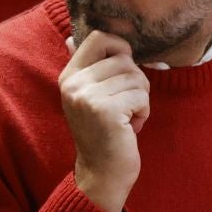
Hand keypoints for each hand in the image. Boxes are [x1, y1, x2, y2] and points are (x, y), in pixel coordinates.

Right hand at [60, 31, 149, 211]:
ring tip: (126, 117)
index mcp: (68, 76)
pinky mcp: (106, 111)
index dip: (120, 47)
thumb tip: (72, 37)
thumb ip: (85, 67)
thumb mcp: (87, 96)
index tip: (123, 70)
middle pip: (123, 58)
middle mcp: (74, 84)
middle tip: (126, 103)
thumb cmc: (102, 133)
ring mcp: (88, 97)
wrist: (101, 174)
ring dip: (140, 98)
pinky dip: (143, 112)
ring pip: (136, 77)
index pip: (97, 37)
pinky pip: (141, 96)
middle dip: (135, 80)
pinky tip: (130, 127)